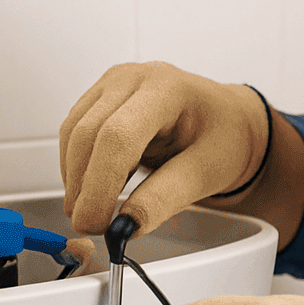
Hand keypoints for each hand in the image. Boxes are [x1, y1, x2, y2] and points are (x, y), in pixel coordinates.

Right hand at [59, 61, 266, 234]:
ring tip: (94, 212)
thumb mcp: (207, 172)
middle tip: (91, 226)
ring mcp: (114, 84)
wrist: (229, 122)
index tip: (96, 223)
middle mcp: (135, 78)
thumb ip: (165, 198)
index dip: (101, 185)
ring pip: (73, 134)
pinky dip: (78, 167)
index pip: (119, 136)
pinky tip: (94, 189)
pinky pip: (74, 133)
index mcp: (168, 89)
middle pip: (88, 134)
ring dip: (76, 179)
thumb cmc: (225, 138)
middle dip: (84, 187)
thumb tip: (126, 226)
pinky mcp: (101, 98)